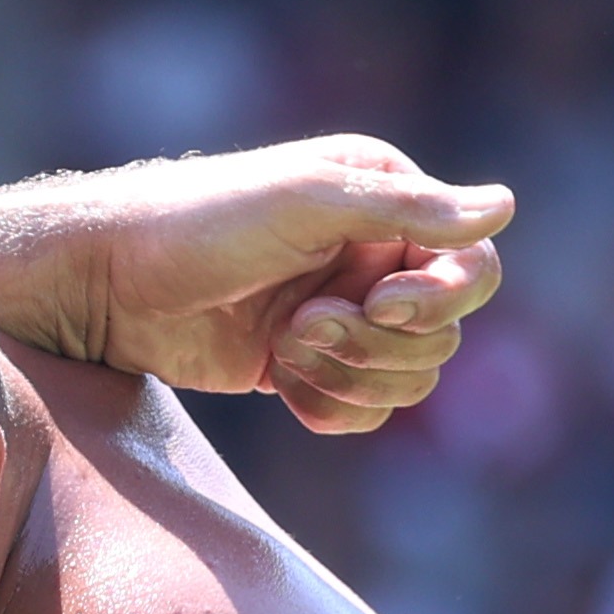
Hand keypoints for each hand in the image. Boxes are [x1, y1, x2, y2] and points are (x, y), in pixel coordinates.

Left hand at [0, 137, 515, 435]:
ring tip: (285, 351)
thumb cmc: (199, 224)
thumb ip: (405, 208)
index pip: (472, 268)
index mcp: (385, 202)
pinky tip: (284, 389)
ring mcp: (340, 317)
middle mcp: (372, 257)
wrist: (105, 284)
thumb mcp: (305, 201)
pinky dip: (333, 410)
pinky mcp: (303, 367)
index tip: (375, 302)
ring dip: (351, 377)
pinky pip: (363, 412)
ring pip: (409, 380)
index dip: (438, 300)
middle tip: (303, 325)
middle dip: (377, 345)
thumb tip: (508, 207)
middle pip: (443, 335)